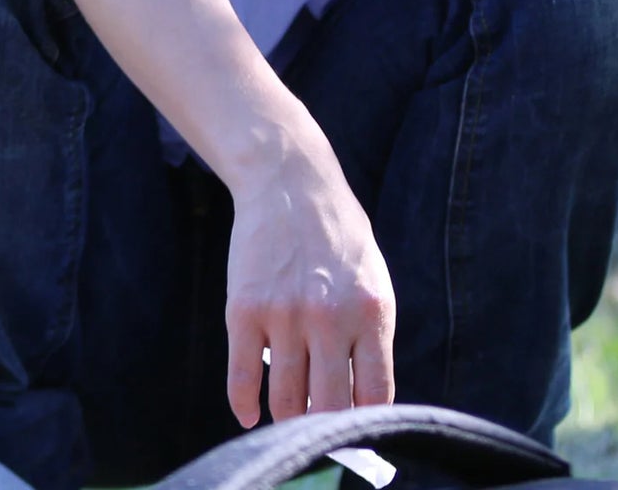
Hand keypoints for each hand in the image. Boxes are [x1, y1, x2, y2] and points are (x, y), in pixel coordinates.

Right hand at [223, 114, 394, 426]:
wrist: (289, 181)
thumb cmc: (337, 235)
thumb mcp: (372, 282)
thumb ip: (372, 338)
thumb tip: (363, 403)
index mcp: (371, 313)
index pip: (375, 398)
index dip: (367, 429)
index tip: (358, 437)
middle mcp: (329, 318)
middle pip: (330, 407)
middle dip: (327, 431)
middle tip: (321, 436)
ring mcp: (284, 314)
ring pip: (286, 399)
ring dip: (288, 420)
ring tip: (290, 422)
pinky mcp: (244, 308)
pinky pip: (243, 374)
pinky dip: (245, 404)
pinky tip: (250, 414)